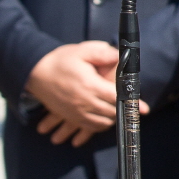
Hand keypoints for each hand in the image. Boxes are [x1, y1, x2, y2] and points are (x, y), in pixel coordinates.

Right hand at [25, 42, 144, 146]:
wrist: (34, 73)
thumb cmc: (60, 60)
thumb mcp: (81, 51)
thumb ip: (102, 53)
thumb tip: (120, 56)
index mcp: (90, 85)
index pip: (117, 97)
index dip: (132, 103)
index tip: (144, 109)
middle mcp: (85, 102)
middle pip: (112, 112)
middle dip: (124, 110)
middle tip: (134, 108)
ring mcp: (77, 112)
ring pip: (103, 122)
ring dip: (113, 118)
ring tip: (120, 111)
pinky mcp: (70, 117)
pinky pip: (90, 127)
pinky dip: (100, 125)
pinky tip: (105, 119)